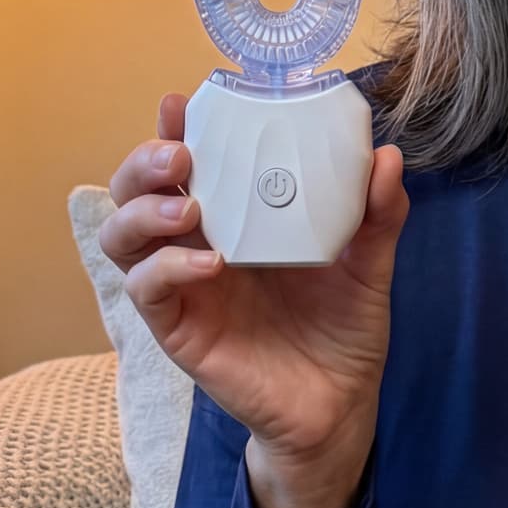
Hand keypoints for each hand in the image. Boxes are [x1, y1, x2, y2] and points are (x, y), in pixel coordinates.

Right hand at [102, 92, 408, 482]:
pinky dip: (168, 270)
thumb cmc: (343, 329)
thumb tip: (385, 157)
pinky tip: (210, 265)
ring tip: (189, 208)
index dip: (174, 130)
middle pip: (134, 191)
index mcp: (234, 218)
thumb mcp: (368, 264)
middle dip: (144, 163)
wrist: (342, 404)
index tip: (181, 102)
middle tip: (179, 154)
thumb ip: (377, 213)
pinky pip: (148, 291)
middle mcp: (196, 246)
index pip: (186, 164)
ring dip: (143, 211)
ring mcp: (182, 288)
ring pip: (122, 237)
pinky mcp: (179, 330)